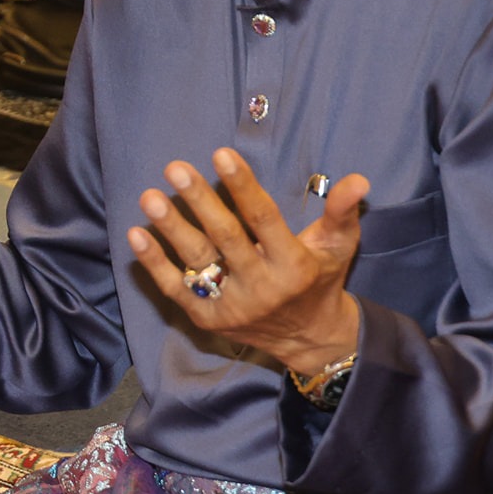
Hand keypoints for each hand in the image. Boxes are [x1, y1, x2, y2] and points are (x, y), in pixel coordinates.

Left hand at [127, 148, 367, 374]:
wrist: (309, 339)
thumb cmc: (320, 279)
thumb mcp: (338, 246)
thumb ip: (342, 212)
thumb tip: (357, 179)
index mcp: (293, 265)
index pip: (264, 219)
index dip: (242, 187)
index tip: (221, 155)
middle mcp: (262, 287)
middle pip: (225, 239)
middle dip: (199, 202)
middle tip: (175, 168)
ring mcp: (232, 305)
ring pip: (197, 262)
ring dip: (171, 229)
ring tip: (149, 196)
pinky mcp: (209, 318)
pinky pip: (176, 288)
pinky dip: (154, 263)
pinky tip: (134, 234)